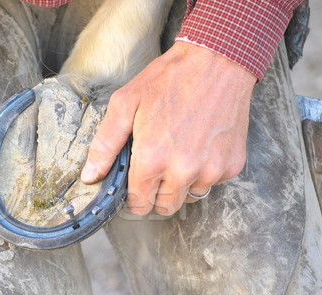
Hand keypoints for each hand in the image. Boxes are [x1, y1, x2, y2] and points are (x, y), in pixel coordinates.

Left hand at [80, 41, 256, 214]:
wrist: (217, 60)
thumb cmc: (169, 79)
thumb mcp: (125, 104)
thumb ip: (105, 144)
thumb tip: (90, 176)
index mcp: (152, 160)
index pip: (139, 204)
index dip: (133, 197)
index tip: (135, 185)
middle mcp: (183, 171)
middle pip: (164, 207)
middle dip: (156, 193)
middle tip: (155, 166)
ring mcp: (211, 170)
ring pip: (189, 197)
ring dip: (181, 184)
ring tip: (178, 151)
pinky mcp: (232, 165)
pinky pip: (212, 183)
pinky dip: (204, 172)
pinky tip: (199, 145)